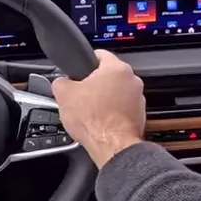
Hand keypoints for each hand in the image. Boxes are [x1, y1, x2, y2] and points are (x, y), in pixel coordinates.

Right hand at [52, 50, 145, 167]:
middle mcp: (132, 80)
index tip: (79, 69)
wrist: (111, 146)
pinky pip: (123, 108)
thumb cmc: (94, 120)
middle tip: (80, 94)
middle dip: (94, 84)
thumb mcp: (64, 95)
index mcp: (116, 68)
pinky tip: (100, 121)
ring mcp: (138, 98)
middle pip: (108, 75)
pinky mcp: (140, 115)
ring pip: (117, 92)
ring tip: (90, 111)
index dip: (84, 61)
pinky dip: (113, 112)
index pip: (99, 54)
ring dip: (105, 98)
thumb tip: (60, 82)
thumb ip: (60, 82)